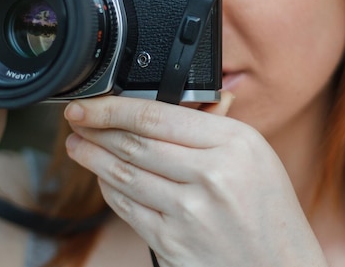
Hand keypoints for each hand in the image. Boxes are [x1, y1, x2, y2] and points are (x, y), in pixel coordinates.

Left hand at [63, 94, 326, 266]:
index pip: (156, 116)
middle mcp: (212, 174)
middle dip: (95, 129)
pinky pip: (128, 208)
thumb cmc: (269, 212)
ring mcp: (190, 211)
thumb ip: (213, 126)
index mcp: (234, 144)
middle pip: (134, 144)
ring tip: (78, 146)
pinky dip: (109, 190)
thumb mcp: (255, 155)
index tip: (89, 104)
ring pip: (125, 175)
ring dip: (93, 158)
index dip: (112, 108)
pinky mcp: (172, 241)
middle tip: (76, 121)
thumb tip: (167, 102)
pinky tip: (101, 178)